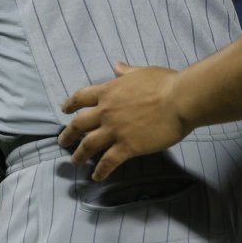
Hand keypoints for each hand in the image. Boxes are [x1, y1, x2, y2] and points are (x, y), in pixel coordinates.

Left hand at [58, 61, 191, 180]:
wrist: (180, 100)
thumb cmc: (165, 83)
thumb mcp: (142, 72)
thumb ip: (126, 72)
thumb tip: (117, 65)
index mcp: (108, 92)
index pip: (81, 98)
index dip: (70, 104)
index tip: (64, 110)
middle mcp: (105, 112)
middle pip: (78, 124)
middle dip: (68, 134)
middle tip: (62, 142)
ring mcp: (114, 130)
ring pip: (88, 145)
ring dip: (79, 155)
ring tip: (74, 162)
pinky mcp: (127, 146)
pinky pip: (108, 161)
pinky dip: (100, 171)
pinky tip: (96, 177)